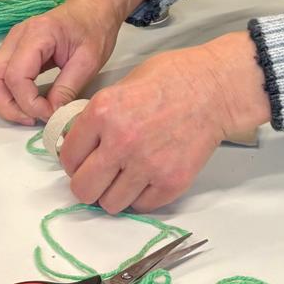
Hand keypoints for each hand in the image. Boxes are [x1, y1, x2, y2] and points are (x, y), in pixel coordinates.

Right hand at [0, 0, 143, 124]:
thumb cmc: (93, 30)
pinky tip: (18, 101)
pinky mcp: (9, 51)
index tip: (50, 114)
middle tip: (33, 119)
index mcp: (37, 34)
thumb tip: (51, 115)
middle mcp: (15, 37)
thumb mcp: (89, 61)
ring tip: (25, 112)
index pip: (16, 76)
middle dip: (8, 106)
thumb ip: (68, 89)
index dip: (29, 103)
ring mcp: (9, 43)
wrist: (91, 10)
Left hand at [59, 32, 269, 212]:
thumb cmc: (173, 78)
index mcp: (102, 112)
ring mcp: (147, 165)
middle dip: (87, 185)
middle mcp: (120, 142)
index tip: (81, 161)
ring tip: (124, 178)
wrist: (215, 88)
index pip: (68, 156)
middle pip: (83, 189)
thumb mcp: (122, 84)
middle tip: (97, 177)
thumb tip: (79, 142)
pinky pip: (142, 206)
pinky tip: (147, 178)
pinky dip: (141, 197)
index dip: (73, 161)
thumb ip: (98, 115)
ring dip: (113, 194)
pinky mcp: (171, 182)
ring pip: (110, 204)